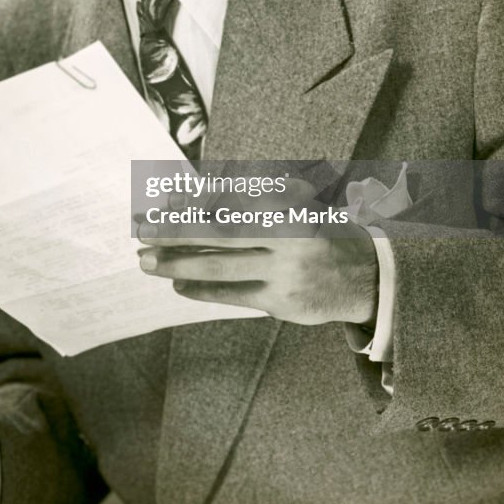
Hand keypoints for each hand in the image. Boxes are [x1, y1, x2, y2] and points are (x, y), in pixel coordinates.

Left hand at [138, 182, 378, 325]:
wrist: (363, 275)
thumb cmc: (314, 230)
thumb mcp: (290, 203)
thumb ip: (246, 201)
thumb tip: (189, 201)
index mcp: (286, 206)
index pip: (225, 204)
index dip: (189, 207)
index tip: (158, 206)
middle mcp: (286, 238)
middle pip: (216, 233)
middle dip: (173, 233)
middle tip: (140, 233)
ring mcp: (284, 273)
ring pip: (220, 267)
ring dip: (178, 264)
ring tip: (147, 262)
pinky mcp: (282, 302)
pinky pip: (233, 295)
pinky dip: (202, 289)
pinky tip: (178, 283)